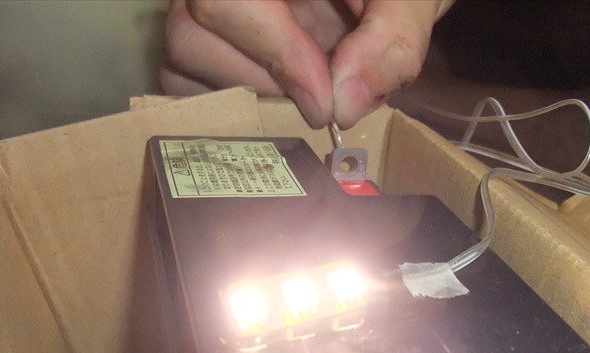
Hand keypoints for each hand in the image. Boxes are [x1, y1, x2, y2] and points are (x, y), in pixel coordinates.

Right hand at [162, 0, 453, 128]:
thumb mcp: (409, 1)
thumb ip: (391, 41)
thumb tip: (345, 104)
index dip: (275, 53)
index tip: (324, 100)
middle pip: (191, 31)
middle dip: (267, 80)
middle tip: (322, 96)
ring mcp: (195, 4)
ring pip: (181, 58)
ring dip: (252, 93)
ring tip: (305, 87)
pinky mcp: (196, 37)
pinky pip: (180, 79)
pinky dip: (230, 102)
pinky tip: (279, 92)